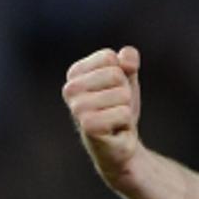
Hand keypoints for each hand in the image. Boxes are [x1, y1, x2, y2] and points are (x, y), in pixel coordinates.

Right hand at [62, 46, 142, 186]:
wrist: (121, 143)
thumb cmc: (120, 108)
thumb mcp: (127, 80)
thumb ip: (128, 62)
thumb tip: (127, 55)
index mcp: (75, 73)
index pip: (110, 58)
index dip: (122, 75)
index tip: (114, 91)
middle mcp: (70, 89)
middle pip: (116, 75)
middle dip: (125, 92)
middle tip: (116, 108)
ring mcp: (76, 108)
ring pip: (122, 94)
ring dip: (126, 109)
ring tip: (115, 119)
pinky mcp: (87, 126)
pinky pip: (123, 113)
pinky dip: (126, 122)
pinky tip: (115, 129)